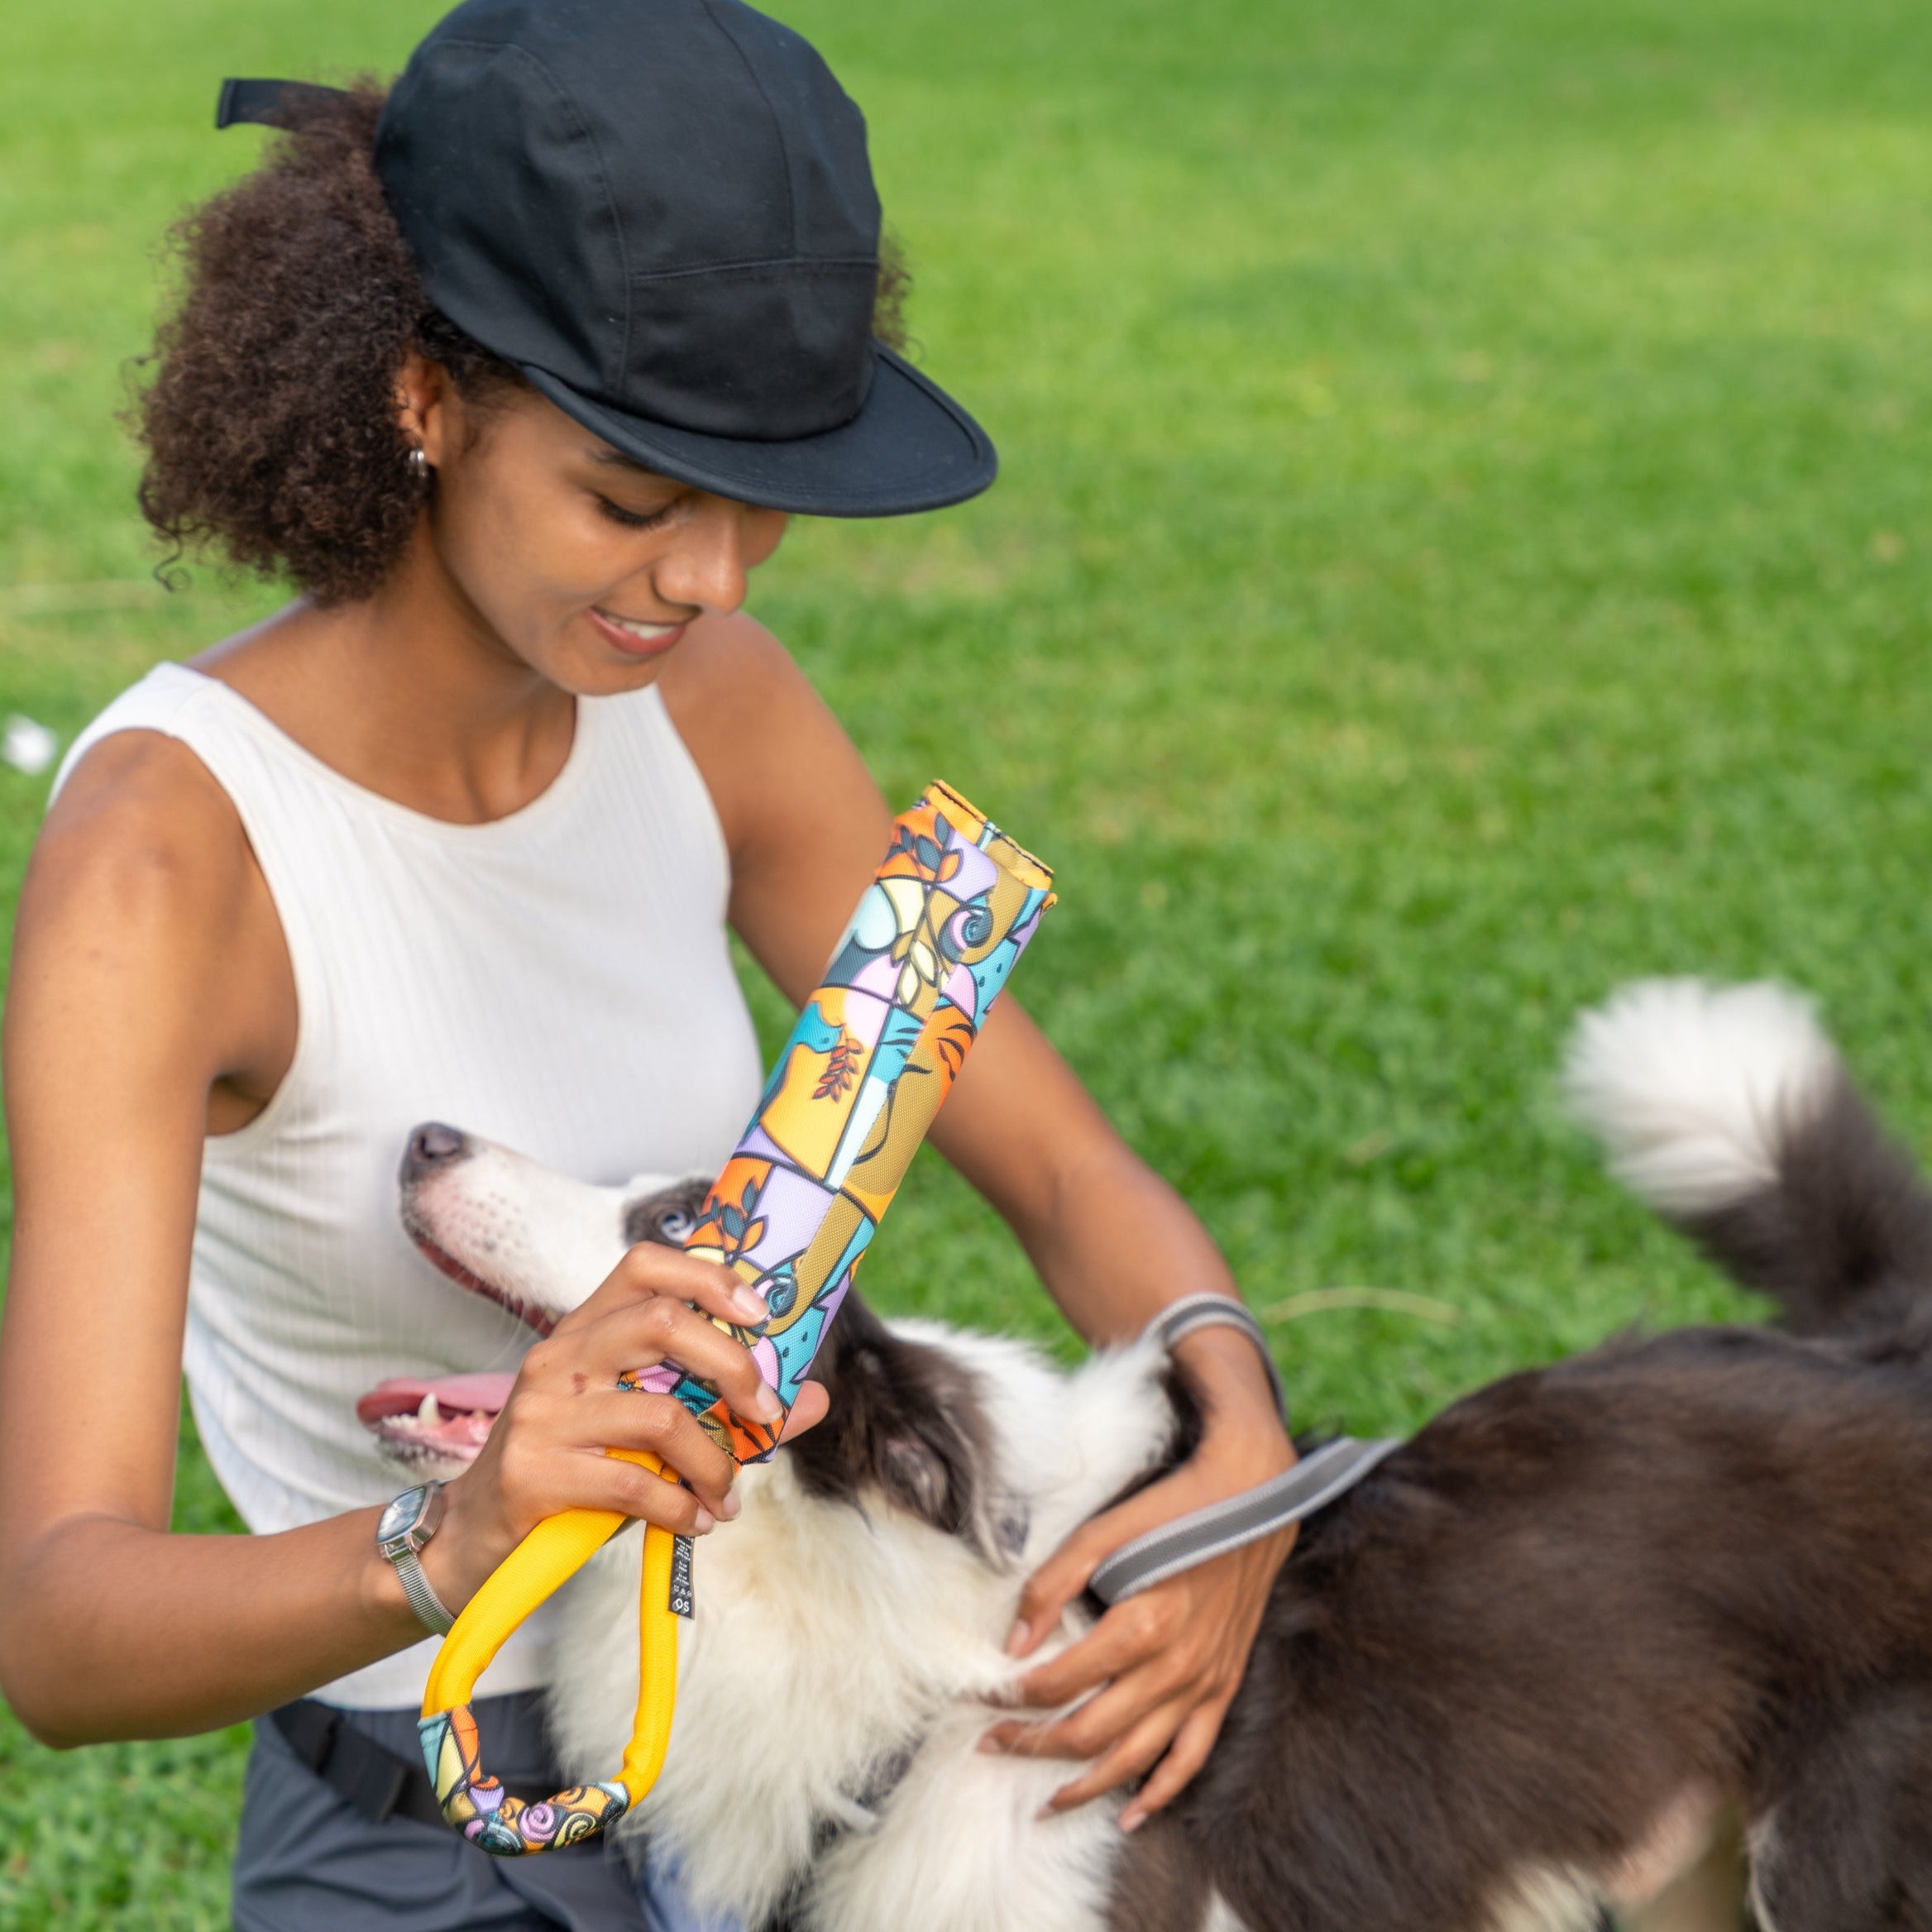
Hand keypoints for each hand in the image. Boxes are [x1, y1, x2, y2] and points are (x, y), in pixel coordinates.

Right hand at [427, 1244, 828, 1610]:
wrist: (474, 1541)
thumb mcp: (642, 1433)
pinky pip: (635, 1483)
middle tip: (764, 1413)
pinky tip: (695, 1522)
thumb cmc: (572, 1474)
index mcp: (584, 1331)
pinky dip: (681, 1508)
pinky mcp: (534, 1471)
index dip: (708, 1278)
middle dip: (732, 1366)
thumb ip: (724, 1411)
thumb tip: (814, 1397)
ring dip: (713, 1462)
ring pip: (659, 1415)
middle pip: (662, 1322)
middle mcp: (559, 1358)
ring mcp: (541, 1412)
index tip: (759, 1314)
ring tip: (725, 1494)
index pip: (644, 1265)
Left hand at [978, 1331, 1291, 1830]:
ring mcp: (1203, 1683)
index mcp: (1142, 1624)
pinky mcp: (1224, 1686)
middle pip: (1089, 1732)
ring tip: (1044, 1802)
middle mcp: (1175, 1666)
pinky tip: (1132, 1815)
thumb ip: (1054, 1582)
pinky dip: (1162, 1793)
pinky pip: (1192, 1758)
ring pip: (1135, 1759)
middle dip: (1032, 1744)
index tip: (984, 1694)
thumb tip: (1015, 1641)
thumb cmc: (1175, 1506)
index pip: (1060, 1682)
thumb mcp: (1105, 1529)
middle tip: (991, 1744)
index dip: (1014, 1695)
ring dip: (1085, 1786)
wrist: (1255, 1494)